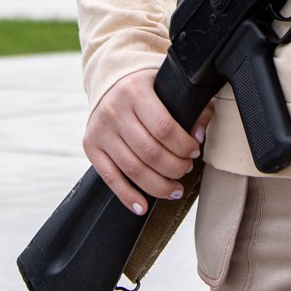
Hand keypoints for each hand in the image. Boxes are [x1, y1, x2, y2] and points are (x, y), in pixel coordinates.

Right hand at [83, 68, 211, 214]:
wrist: (111, 85)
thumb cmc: (146, 90)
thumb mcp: (169, 88)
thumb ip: (191, 108)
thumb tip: (199, 134)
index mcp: (136, 91)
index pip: (164, 128)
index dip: (183, 146)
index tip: (194, 152)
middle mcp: (115, 110)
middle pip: (150, 152)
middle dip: (174, 168)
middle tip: (185, 169)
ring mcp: (101, 130)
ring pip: (133, 169)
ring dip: (158, 186)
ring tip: (174, 189)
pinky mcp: (91, 146)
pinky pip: (110, 177)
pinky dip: (127, 196)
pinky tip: (142, 206)